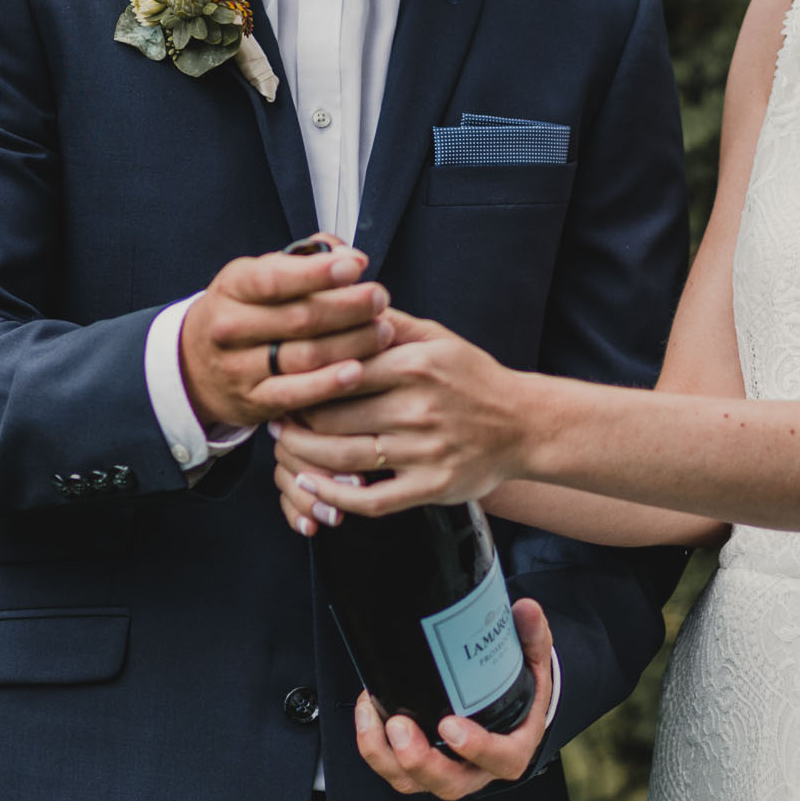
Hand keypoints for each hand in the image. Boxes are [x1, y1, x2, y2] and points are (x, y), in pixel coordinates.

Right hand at [178, 238, 394, 432]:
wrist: (196, 365)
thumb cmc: (244, 312)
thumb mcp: (260, 275)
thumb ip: (305, 259)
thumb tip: (348, 255)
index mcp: (233, 287)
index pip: (274, 278)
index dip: (318, 273)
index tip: (356, 267)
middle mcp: (231, 327)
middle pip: (299, 318)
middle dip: (349, 307)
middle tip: (380, 298)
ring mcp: (239, 368)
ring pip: (304, 356)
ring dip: (351, 344)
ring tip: (382, 332)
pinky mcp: (253, 402)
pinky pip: (295, 394)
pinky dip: (328, 385)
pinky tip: (357, 371)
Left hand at [271, 313, 533, 514]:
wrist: (523, 425)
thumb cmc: (474, 379)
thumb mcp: (438, 338)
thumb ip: (391, 324)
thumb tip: (346, 300)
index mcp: (414, 365)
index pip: (338, 371)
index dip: (303, 379)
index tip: (284, 382)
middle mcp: (418, 407)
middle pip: (332, 417)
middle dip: (296, 420)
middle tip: (276, 418)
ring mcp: (424, 451)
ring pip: (343, 458)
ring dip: (303, 458)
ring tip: (285, 449)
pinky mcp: (430, 486)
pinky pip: (370, 499)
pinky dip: (334, 496)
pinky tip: (313, 487)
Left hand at [353, 599, 554, 800]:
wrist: (510, 708)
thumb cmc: (522, 691)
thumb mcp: (534, 664)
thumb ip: (532, 637)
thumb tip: (526, 609)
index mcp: (512, 749)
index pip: (501, 759)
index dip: (477, 748)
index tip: (451, 727)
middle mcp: (477, 769)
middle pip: (449, 782)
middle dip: (420, 760)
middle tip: (400, 726)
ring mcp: (445, 771)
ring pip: (412, 781)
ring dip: (386, 755)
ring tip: (373, 716)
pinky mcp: (419, 765)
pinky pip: (392, 768)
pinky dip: (374, 745)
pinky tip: (368, 710)